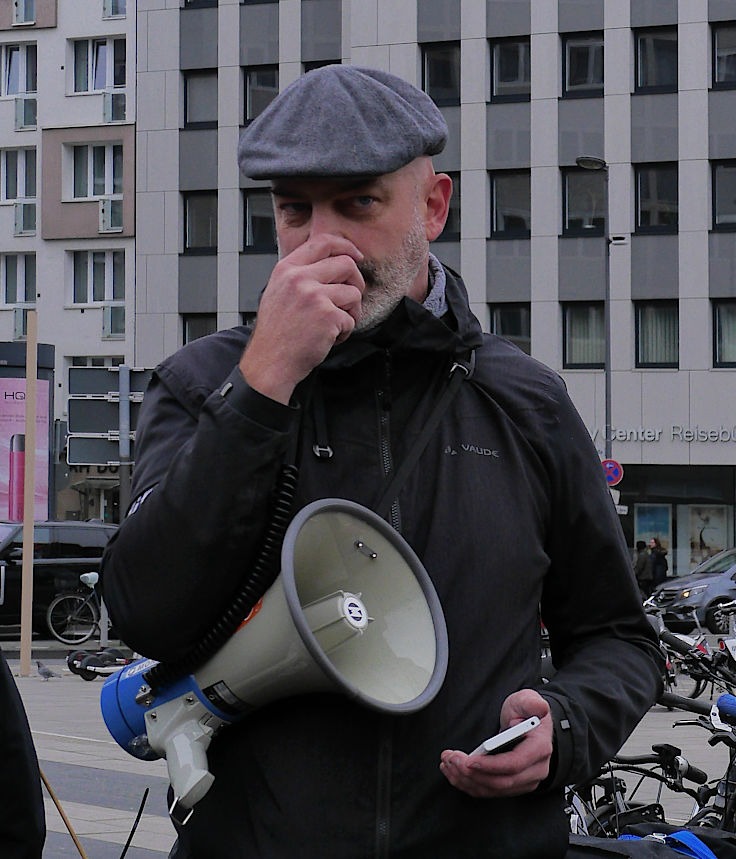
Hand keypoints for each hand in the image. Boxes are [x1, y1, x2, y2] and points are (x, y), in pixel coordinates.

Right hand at [239, 236, 364, 402]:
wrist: (270, 362)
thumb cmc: (276, 333)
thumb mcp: (279, 292)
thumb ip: (300, 275)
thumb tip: (333, 263)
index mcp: (287, 269)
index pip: (323, 242)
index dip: (346, 247)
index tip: (357, 256)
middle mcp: (299, 278)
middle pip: (346, 264)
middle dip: (356, 282)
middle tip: (351, 300)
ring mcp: (314, 296)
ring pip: (354, 293)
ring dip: (351, 312)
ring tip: (335, 325)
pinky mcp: (327, 316)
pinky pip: (351, 319)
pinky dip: (345, 332)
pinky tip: (329, 338)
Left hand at [439, 689, 552, 797]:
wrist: (529, 724)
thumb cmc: (526, 712)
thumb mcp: (526, 700)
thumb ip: (531, 702)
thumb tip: (539, 707)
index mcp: (539, 749)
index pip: (514, 764)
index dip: (490, 765)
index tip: (469, 760)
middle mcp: (535, 770)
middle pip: (501, 781)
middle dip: (472, 773)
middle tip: (452, 760)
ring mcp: (525, 781)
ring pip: (493, 790)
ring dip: (466, 780)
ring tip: (449, 764)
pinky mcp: (513, 786)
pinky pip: (490, 791)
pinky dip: (469, 784)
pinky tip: (455, 773)